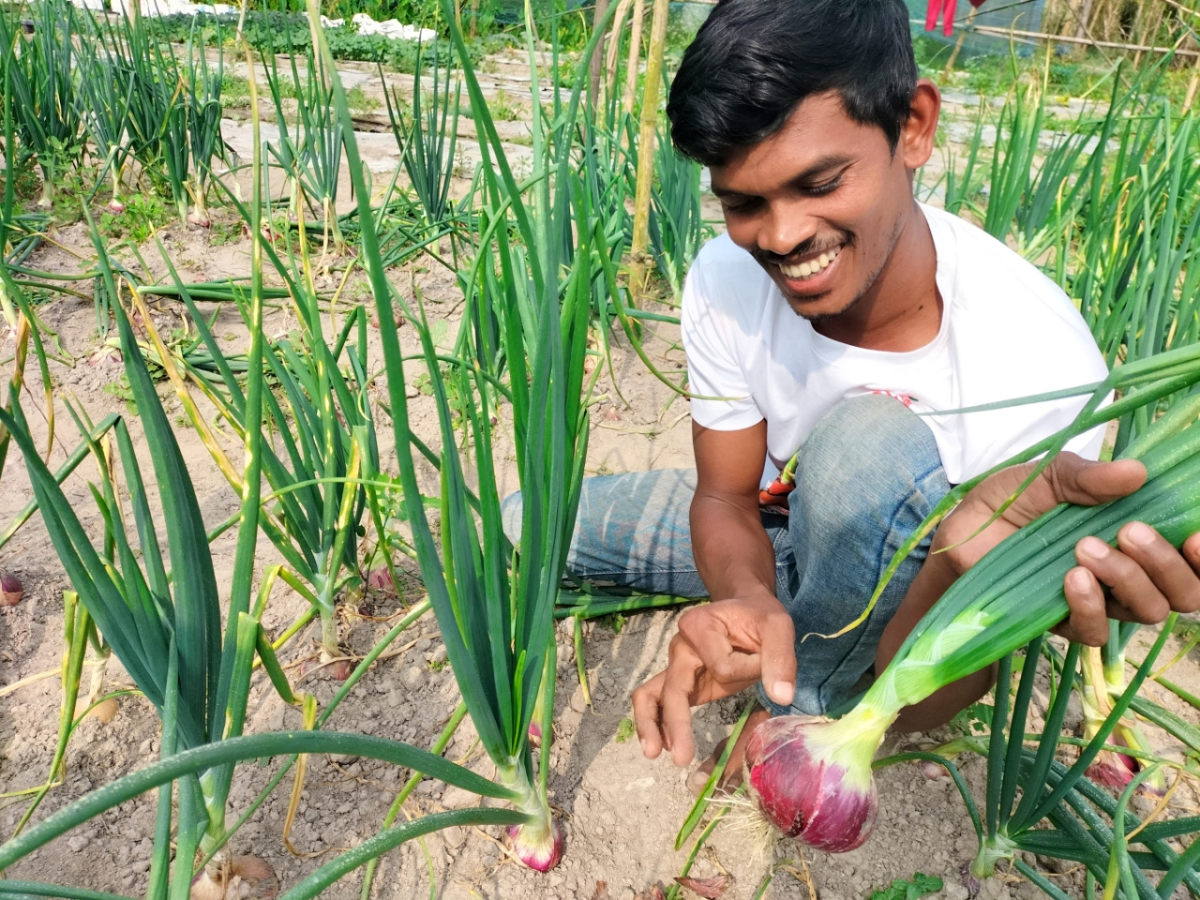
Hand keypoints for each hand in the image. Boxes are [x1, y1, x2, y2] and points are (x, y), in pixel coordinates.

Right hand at [631, 590, 794, 765]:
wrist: (747, 611)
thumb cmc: (760, 618)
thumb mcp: (777, 627)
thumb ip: (779, 659)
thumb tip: (782, 696)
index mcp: (700, 626)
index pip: (721, 666)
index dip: (746, 670)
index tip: (763, 660)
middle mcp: (681, 646)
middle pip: (673, 687)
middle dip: (676, 722)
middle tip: (683, 757)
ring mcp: (677, 665)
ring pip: (651, 695)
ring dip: (651, 725)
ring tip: (655, 754)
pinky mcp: (682, 681)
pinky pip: (657, 700)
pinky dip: (656, 723)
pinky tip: (665, 746)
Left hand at [932, 453, 1199, 645]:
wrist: (955, 541)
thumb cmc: (1006, 506)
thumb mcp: (1044, 477)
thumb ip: (1086, 477)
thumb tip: (1136, 471)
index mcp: (1135, 532)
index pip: (1192, 555)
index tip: (1196, 534)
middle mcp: (1128, 571)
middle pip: (1185, 589)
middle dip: (1167, 562)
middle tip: (1131, 531)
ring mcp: (1101, 600)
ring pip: (1150, 609)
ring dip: (1128, 578)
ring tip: (1086, 547)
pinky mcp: (1067, 623)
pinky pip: (1099, 630)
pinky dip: (1092, 604)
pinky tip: (1072, 579)